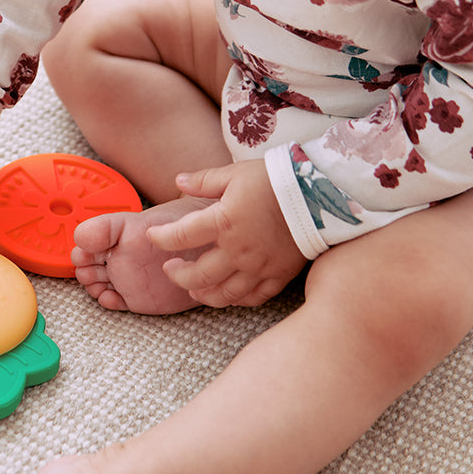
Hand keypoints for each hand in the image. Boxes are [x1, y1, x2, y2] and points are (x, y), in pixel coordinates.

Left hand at [148, 160, 305, 307]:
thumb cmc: (273, 180)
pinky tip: (227, 295)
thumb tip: (177, 180)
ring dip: (202, 294)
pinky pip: (253, 298)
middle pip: (197, 275)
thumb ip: (203, 180)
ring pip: (223, 294)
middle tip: (170, 269)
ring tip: (192, 289)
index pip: (180, 236)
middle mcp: (237, 250)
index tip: (153, 236)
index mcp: (223, 222)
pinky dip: (236, 300)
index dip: (161, 238)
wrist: (319, 195)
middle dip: (178, 275)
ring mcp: (258, 268)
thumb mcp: (234, 173)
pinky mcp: (278, 277)